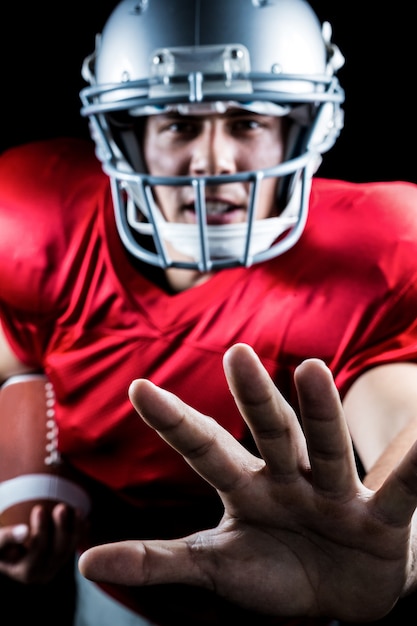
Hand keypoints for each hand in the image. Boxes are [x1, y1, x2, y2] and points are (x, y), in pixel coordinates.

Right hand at [0, 503, 83, 583]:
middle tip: (61, 507)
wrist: (10, 549)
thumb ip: (7, 538)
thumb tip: (24, 531)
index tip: (39, 508)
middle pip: (57, 551)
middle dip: (61, 528)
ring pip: (70, 549)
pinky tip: (85, 519)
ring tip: (77, 509)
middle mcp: (43, 573)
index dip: (41, 530)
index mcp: (26, 572)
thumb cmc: (2, 544)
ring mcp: (55, 567)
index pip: (37, 550)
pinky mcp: (63, 559)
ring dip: (76, 529)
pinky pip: (75, 546)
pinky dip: (81, 533)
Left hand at [79, 343, 416, 621]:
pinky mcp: (380, 517)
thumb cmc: (274, 573)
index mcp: (246, 487)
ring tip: (311, 372)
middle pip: (270, 433)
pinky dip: (415, 463)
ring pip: (326, 448)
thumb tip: (85, 563)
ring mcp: (335, 493)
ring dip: (320, 412)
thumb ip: (157, 561)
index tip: (138, 388)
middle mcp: (289, 478)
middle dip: (254, 397)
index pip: (205, 447)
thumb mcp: (213, 566)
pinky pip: (401, 488)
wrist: (343, 595)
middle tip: (238, 354)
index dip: (174, 422)